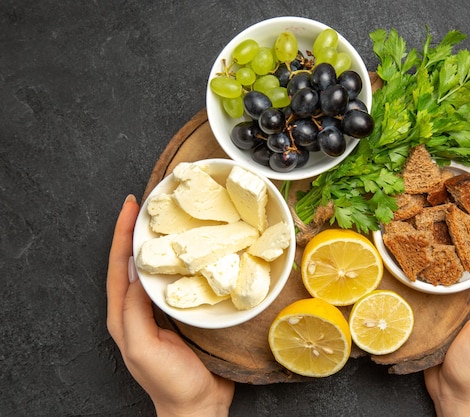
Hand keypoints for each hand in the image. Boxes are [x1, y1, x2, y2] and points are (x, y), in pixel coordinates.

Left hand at [107, 195, 233, 416]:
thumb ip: (135, 313)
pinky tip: (195, 251)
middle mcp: (139, 308)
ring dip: (162, 243)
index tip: (131, 207)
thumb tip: (139, 273)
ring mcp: (160, 310)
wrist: (198, 405)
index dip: (122, 234)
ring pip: (157, 268)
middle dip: (139, 231)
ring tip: (172, 220)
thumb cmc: (171, 383)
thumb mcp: (144, 348)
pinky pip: (179, 280)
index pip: (118, 266)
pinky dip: (183, 262)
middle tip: (152, 205)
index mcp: (123, 315)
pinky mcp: (182, 313)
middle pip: (135, 261)